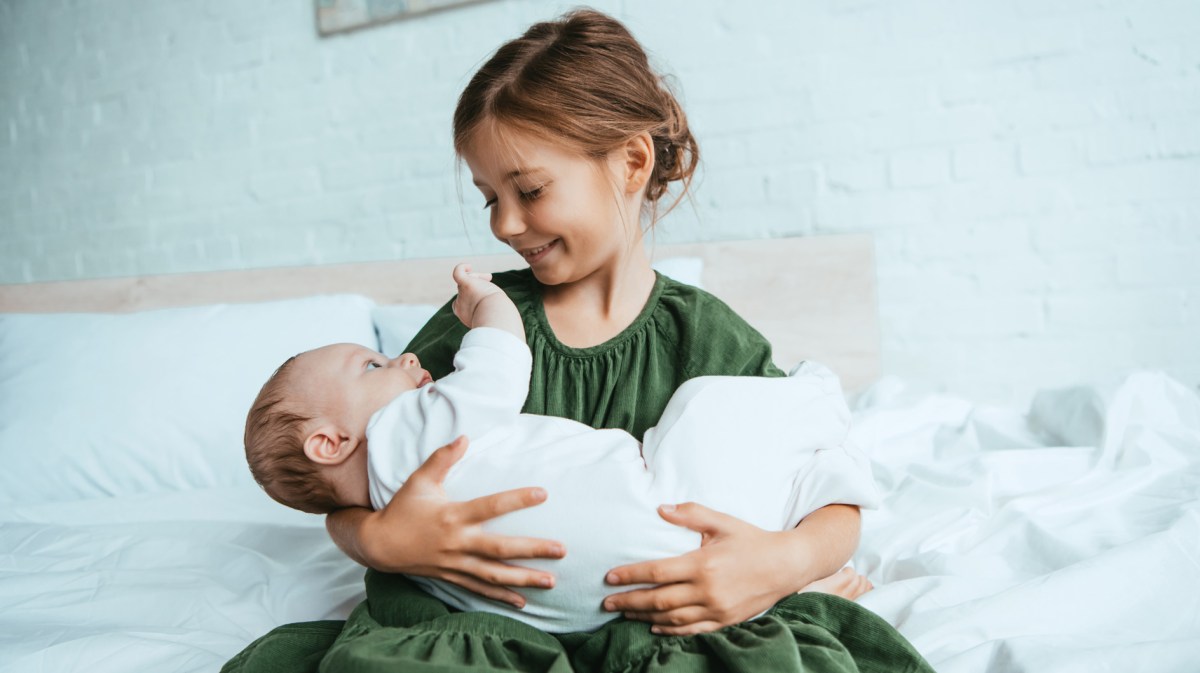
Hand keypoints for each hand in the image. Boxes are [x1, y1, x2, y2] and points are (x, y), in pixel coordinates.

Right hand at [357, 436, 565, 607]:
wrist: (379, 545)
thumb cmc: (402, 508)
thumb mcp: (419, 480)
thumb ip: (442, 458)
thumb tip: (464, 436)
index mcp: (452, 516)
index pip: (490, 506)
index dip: (517, 499)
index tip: (543, 494)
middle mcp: (457, 542)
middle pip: (500, 549)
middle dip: (532, 550)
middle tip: (561, 550)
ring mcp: (455, 564)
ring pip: (494, 575)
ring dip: (524, 579)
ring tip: (551, 581)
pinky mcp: (452, 577)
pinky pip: (480, 590)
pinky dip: (502, 597)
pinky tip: (524, 602)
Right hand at [451, 263, 502, 327]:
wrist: (496, 319)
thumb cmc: (498, 321)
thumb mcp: (491, 317)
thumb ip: (489, 311)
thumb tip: (496, 305)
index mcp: (464, 314)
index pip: (462, 302)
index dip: (472, 297)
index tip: (486, 300)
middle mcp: (460, 304)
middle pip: (465, 290)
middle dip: (477, 286)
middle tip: (490, 286)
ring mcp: (462, 294)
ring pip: (466, 281)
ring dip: (477, 278)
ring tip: (489, 277)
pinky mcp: (466, 284)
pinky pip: (457, 272)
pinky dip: (461, 267)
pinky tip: (469, 266)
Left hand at [602, 502, 796, 635]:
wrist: (786, 565)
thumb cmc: (751, 539)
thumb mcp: (722, 522)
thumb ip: (690, 514)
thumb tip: (660, 508)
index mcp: (703, 564)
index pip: (656, 572)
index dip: (630, 575)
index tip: (609, 577)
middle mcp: (707, 590)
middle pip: (658, 600)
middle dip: (629, 601)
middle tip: (606, 602)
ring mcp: (716, 609)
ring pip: (671, 618)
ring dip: (644, 616)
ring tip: (625, 612)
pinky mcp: (724, 621)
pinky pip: (691, 630)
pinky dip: (670, 630)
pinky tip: (654, 626)